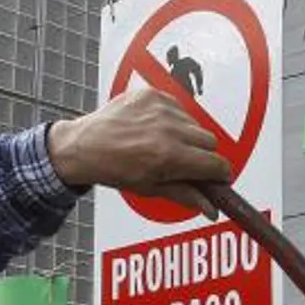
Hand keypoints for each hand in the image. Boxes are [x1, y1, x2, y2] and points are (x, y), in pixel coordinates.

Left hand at [48, 88, 229, 219]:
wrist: (84, 146)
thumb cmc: (113, 169)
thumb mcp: (151, 188)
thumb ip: (186, 195)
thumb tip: (212, 209)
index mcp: (169, 156)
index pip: (215, 164)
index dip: (221, 174)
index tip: (219, 177)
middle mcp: (168, 129)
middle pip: (210, 142)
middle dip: (204, 155)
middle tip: (187, 163)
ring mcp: (160, 109)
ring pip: (195, 124)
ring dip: (188, 136)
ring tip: (163, 145)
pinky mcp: (152, 95)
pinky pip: (179, 107)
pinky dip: (173, 119)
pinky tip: (154, 129)